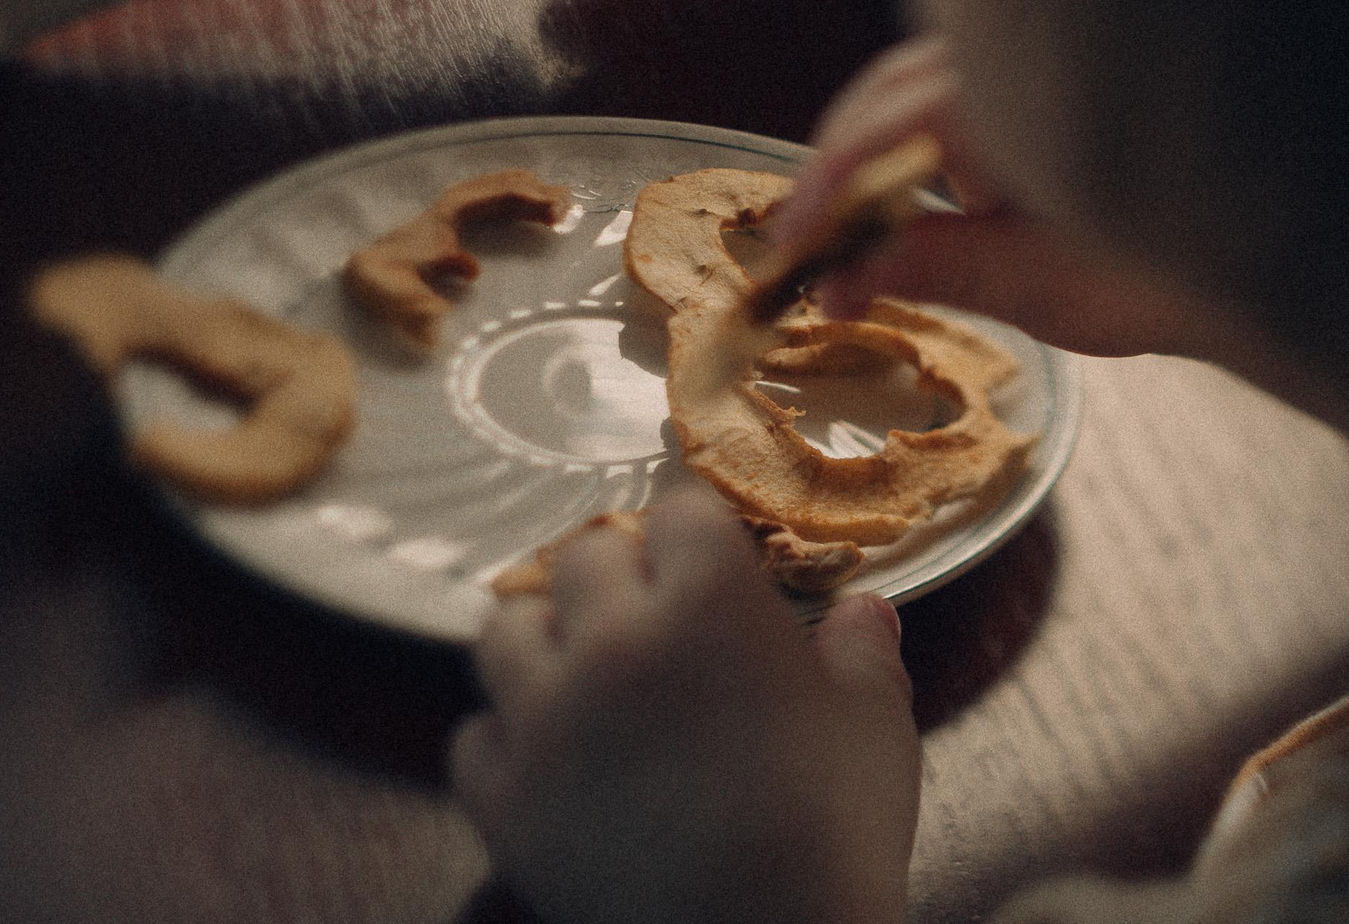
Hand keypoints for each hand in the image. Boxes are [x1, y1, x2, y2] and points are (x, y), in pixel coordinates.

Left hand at [449, 486, 918, 923]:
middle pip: (582, 555)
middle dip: (619, 575)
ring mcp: (545, 716)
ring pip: (505, 628)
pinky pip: (474, 735)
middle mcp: (611, 637)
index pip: (677, 510)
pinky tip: (552, 758)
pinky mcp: (503, 796)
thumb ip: (863, 653)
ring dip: (544, 639)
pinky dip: (508, 739)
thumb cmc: (833, 837)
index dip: (697, 537)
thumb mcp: (874, 728)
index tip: (711, 562)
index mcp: (707, 599)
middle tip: (653, 617)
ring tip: (585, 670)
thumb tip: (862, 611)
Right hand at [765, 38, 1264, 360]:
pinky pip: (969, 94)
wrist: (1293, 246)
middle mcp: (1012, 57)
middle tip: (810, 248)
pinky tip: (952, 203)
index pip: (879, 128)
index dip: (823, 190)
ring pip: (924, 89)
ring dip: (890, 158)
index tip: (788, 247)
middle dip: (845, 171)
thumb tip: (838, 282)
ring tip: (874, 238)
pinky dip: (937, 147)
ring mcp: (1030, 61)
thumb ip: (934, 269)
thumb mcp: (1043, 283)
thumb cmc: (1180, 264)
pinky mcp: (1054, 78)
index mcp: (1005, 94)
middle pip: (888, 96)